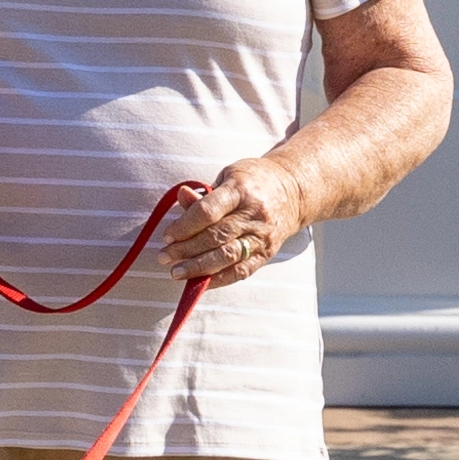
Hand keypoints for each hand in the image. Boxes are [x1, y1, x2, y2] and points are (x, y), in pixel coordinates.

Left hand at [174, 153, 300, 285]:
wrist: (294, 191)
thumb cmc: (253, 181)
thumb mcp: (229, 176)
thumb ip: (204, 194)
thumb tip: (181, 197)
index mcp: (241, 190)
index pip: (208, 212)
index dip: (184, 226)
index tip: (167, 235)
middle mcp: (253, 214)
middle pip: (215, 237)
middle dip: (186, 250)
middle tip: (164, 256)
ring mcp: (261, 236)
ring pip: (227, 257)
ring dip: (198, 267)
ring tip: (176, 272)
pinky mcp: (266, 253)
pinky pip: (241, 271)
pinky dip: (218, 279)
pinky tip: (199, 283)